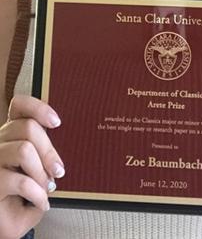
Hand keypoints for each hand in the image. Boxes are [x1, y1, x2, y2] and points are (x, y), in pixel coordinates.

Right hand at [0, 95, 63, 238]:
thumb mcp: (37, 169)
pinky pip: (20, 181)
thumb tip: (69, 142)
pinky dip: (37, 194)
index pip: (19, 106)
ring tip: (47, 187)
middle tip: (59, 170)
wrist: (6, 223)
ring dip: (41, 172)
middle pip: (27, 127)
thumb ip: (45, 152)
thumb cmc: (24, 195)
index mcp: (11, 134)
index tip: (57, 122)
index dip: (38, 107)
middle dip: (49, 150)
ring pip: (24, 150)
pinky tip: (41, 203)